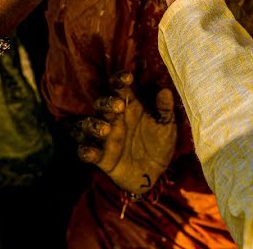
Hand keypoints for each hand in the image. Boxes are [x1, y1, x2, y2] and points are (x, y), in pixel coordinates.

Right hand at [76, 72, 176, 194]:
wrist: (155, 174)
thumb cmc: (159, 144)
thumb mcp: (167, 127)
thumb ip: (165, 109)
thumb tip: (165, 90)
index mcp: (130, 108)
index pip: (119, 88)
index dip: (119, 79)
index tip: (128, 77)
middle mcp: (114, 120)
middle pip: (101, 104)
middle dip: (107, 103)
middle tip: (119, 107)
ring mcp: (105, 138)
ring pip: (88, 124)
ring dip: (93, 125)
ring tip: (105, 129)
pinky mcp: (101, 158)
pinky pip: (85, 151)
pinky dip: (85, 150)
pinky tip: (89, 151)